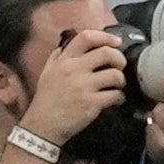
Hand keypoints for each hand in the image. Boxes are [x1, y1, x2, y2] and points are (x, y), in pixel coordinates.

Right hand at [19, 23, 128, 142]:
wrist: (42, 126)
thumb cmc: (46, 100)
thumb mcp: (47, 73)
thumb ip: (57, 57)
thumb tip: (66, 44)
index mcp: (64, 60)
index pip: (86, 37)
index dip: (106, 37)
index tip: (116, 42)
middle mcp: (74, 70)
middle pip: (107, 53)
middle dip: (119, 58)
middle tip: (120, 66)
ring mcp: (84, 87)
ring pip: (115, 75)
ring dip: (121, 80)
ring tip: (118, 86)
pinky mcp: (91, 104)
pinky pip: (115, 95)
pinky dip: (119, 97)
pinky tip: (115, 100)